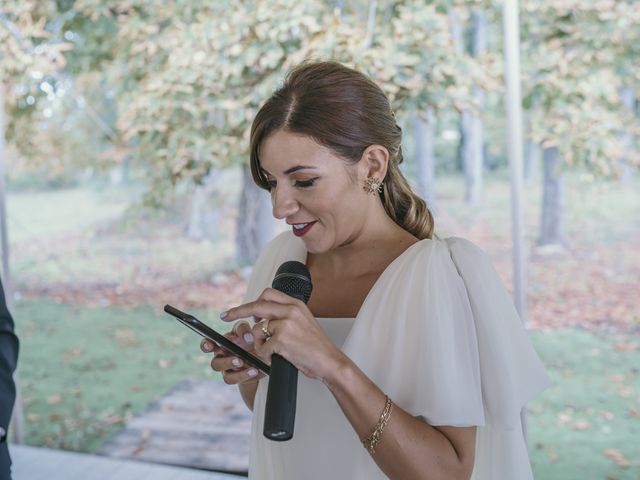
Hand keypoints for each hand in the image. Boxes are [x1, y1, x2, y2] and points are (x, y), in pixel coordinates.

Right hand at [201, 320, 264, 384]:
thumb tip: (246, 337)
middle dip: (227, 363)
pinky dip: (247, 377)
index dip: (206, 345)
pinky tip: (256, 371)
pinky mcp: (237, 379)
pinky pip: (238, 382)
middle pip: (215, 364)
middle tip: (239, 361)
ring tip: (253, 369)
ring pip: (226, 377)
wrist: (264, 355)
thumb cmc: (251, 339)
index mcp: (221, 344)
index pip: (207, 344)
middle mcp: (222, 358)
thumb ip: (243, 329)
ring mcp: (229, 370)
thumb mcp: (248, 330)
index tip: (209, 345)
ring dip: (239, 374)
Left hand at [221, 288, 345, 381]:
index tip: (239, 308)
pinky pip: (262, 347)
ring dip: (258, 342)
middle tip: (226, 316)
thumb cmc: (316, 347)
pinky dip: (265, 355)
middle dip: (238, 311)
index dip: (251, 301)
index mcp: (296, 304)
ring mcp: (286, 324)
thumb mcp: (303, 322)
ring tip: (271, 350)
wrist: (330, 362)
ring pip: (257, 329)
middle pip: (257, 306)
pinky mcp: (282, 340)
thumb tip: (260, 318)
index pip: (268, 294)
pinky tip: (277, 357)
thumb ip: (284, 316)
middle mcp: (291, 311)